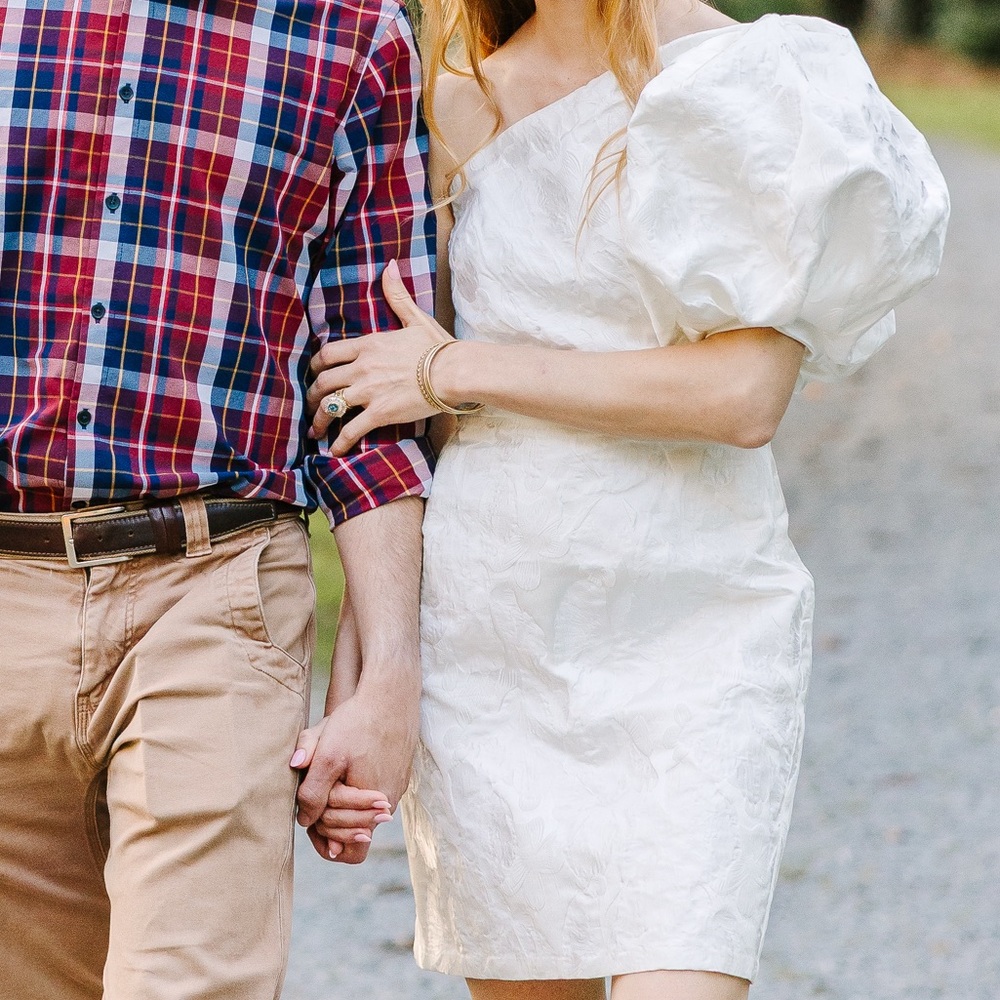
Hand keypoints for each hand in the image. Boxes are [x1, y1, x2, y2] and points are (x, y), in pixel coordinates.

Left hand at [291, 688, 418, 863]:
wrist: (391, 692)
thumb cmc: (358, 722)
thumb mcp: (327, 755)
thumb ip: (312, 791)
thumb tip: (303, 819)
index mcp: (371, 805)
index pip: (351, 850)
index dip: (325, 842)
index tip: (310, 826)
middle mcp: (388, 801)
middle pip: (358, 834)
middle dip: (332, 824)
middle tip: (313, 811)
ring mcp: (397, 785)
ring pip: (365, 811)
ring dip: (345, 804)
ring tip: (328, 787)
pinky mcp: (399, 770)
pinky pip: (375, 792)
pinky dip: (358, 789)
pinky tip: (346, 770)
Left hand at [306, 259, 451, 452]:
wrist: (454, 371)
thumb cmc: (438, 347)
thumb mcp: (414, 318)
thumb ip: (396, 295)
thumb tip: (389, 266)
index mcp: (368, 345)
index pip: (328, 354)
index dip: (315, 366)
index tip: (314, 375)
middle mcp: (362, 367)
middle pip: (323, 382)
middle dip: (313, 395)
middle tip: (312, 405)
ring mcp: (368, 391)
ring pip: (330, 406)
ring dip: (319, 420)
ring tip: (316, 431)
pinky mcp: (380, 412)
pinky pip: (351, 429)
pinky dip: (340, 442)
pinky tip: (335, 450)